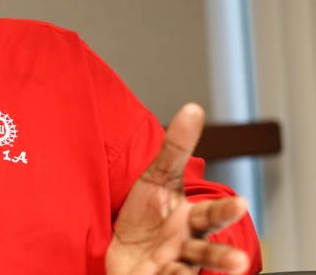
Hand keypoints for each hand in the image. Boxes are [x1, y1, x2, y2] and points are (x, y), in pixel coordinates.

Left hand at [105, 104, 250, 274]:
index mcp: (191, 220)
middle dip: (223, 258)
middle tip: (238, 263)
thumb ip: (176, 148)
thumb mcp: (157, 178)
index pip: (212, 214)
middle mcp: (186, 245)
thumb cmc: (146, 214)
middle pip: (207, 253)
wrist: (123, 249)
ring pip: (189, 273)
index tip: (242, 204)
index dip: (226, 211)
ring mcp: (171, 266)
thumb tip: (194, 107)